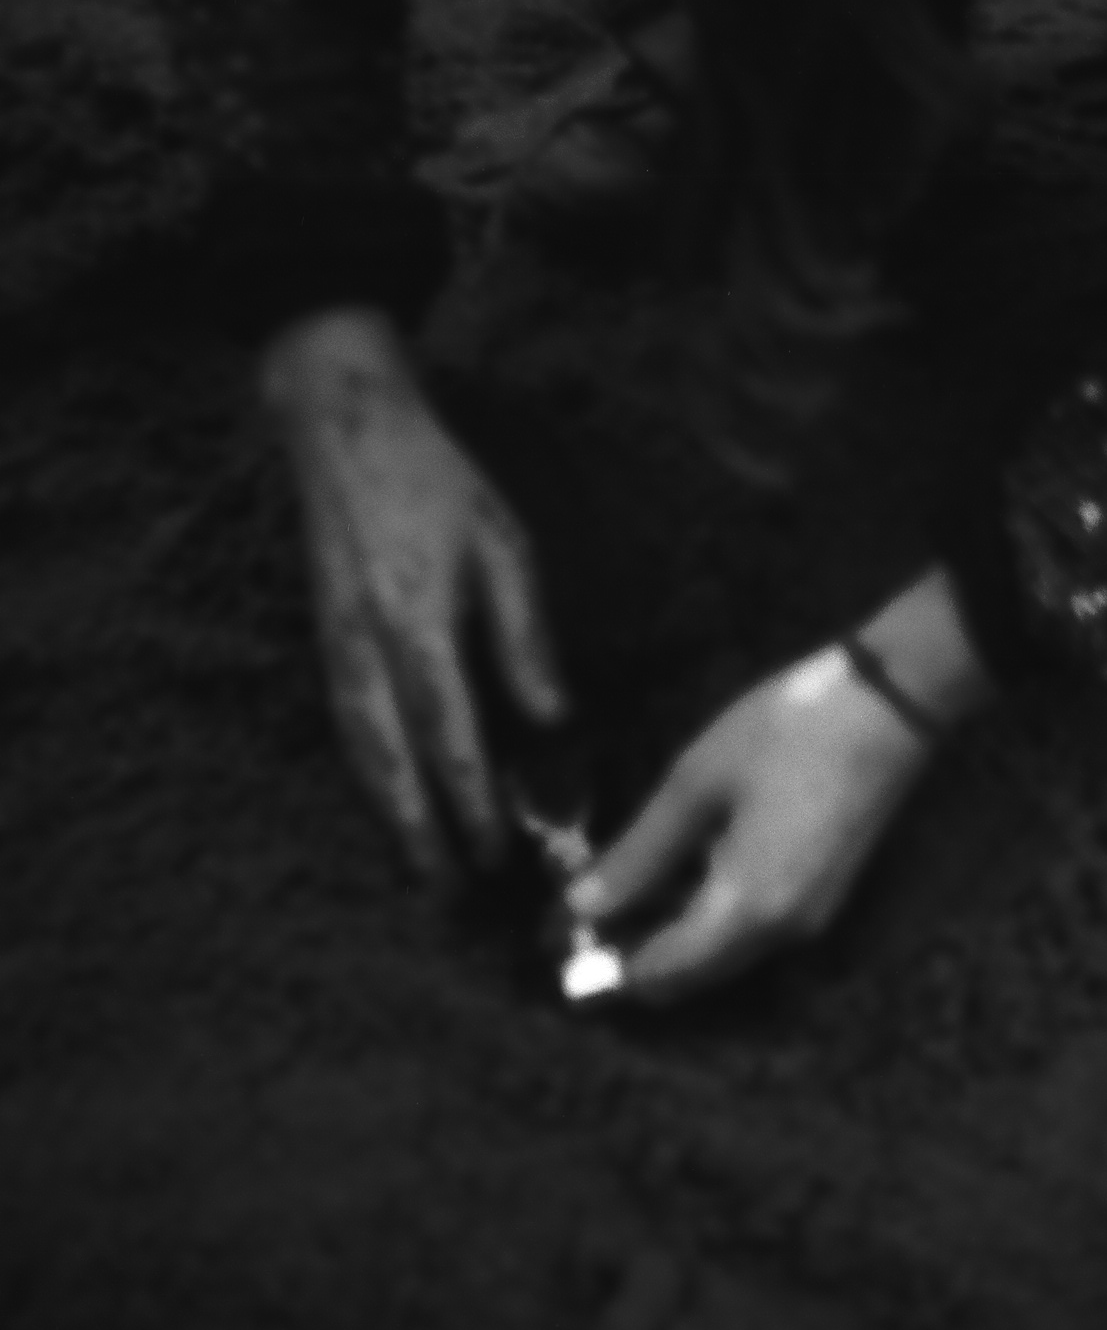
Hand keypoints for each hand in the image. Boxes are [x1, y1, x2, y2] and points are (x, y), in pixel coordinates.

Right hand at [262, 307, 568, 877]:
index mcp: (420, 624)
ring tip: (422, 869)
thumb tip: (555, 720)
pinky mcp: (328, 644)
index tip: (495, 855)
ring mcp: (338, 649)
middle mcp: (369, 649)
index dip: (471, 801)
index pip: (449, 735)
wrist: (343, 434)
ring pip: (362, 754)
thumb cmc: (437, 486)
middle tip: (450, 896)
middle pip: (393, 765)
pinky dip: (370, 777)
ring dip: (392, 817)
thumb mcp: (503, 548)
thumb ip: (525, 639)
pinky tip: (391, 801)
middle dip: (422, 835)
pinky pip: (348, 728)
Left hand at [566, 569, 993, 1002]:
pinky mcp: (824, 895)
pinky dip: (705, 914)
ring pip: (719, 954)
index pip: (658, 975)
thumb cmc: (788, 730)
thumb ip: (638, 855)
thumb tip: (582, 906)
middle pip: (690, 976)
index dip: (602, 967)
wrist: (893, 701)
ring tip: (624, 876)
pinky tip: (682, 864)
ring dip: (668, 932)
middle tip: (583, 904)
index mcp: (744, 910)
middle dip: (632, 953)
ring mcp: (810, 918)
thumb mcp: (696, 785)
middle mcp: (781, 934)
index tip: (558, 935)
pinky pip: (749, 929)